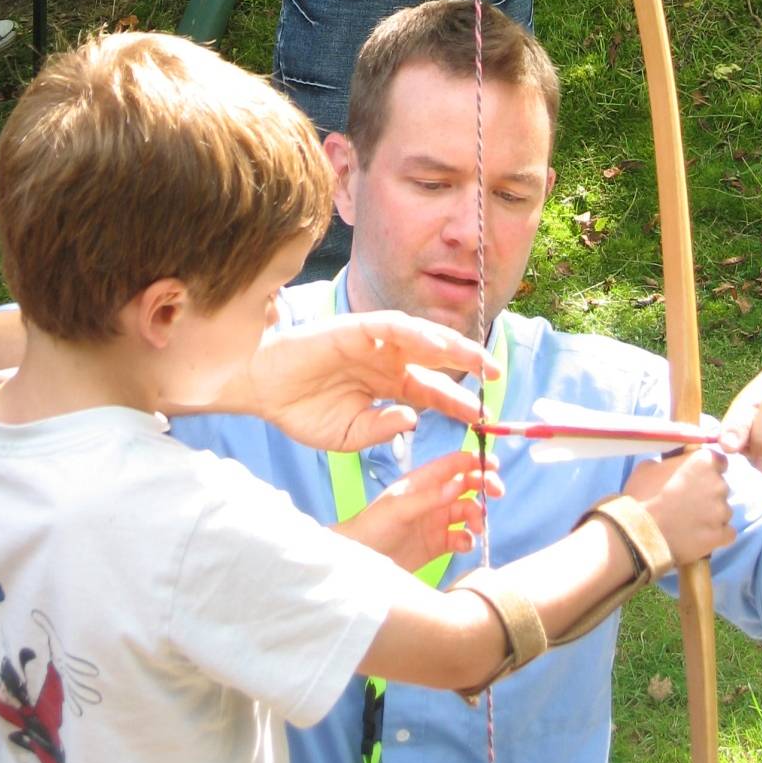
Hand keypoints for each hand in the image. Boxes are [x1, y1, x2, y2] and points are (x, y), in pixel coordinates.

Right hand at [249, 311, 501, 451]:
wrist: (262, 390)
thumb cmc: (302, 411)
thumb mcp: (349, 436)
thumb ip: (381, 429)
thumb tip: (414, 420)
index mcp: (389, 386)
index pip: (434, 392)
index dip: (460, 403)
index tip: (485, 419)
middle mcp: (388, 361)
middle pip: (438, 360)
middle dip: (470, 366)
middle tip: (499, 376)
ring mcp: (373, 344)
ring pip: (422, 338)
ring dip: (453, 346)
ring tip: (479, 359)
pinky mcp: (354, 328)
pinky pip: (391, 327)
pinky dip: (416, 334)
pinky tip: (437, 348)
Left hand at [335, 451, 503, 571]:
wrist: (359, 560)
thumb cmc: (373, 526)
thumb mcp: (400, 508)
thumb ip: (430, 497)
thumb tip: (460, 483)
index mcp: (422, 482)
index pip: (453, 464)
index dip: (474, 461)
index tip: (494, 465)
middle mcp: (432, 498)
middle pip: (466, 486)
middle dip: (484, 486)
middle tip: (497, 493)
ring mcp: (436, 521)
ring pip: (468, 512)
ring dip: (477, 516)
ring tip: (475, 527)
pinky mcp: (438, 544)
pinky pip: (462, 537)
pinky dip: (468, 539)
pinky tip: (463, 544)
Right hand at [622, 449, 733, 565]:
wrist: (638, 532)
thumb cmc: (641, 495)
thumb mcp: (649, 466)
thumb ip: (671, 462)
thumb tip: (676, 464)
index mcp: (704, 462)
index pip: (719, 461)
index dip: (707, 471)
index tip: (694, 479)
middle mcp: (719, 484)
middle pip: (720, 487)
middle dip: (707, 494)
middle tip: (687, 503)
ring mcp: (722, 511)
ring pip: (723, 511)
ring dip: (711, 515)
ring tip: (689, 524)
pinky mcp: (721, 535)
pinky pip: (727, 533)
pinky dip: (716, 535)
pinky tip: (699, 537)